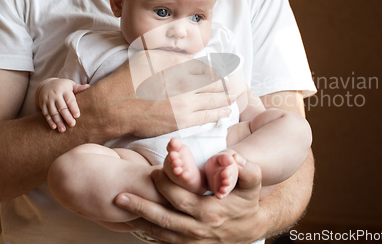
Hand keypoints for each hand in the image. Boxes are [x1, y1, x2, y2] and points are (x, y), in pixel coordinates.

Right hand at [36, 78, 89, 131]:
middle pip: (61, 107)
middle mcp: (55, 95)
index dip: (73, 108)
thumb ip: (79, 88)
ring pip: (53, 112)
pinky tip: (54, 127)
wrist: (45, 85)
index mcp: (64, 90)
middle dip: (67, 117)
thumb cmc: (63, 86)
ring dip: (58, 121)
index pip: (69, 100)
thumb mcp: (70, 85)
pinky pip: (46, 114)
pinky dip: (50, 121)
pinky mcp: (42, 105)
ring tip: (63, 129)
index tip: (77, 116)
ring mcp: (48, 100)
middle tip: (72, 125)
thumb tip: (88, 87)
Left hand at [115, 154, 265, 243]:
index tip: (152, 172)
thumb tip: (233, 157)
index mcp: (210, 212)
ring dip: (138, 221)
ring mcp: (192, 241)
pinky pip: (163, 241)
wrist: (250, 229)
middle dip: (141, 206)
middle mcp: (198, 229)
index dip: (165, 186)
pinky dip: (147, 232)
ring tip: (119, 209)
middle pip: (163, 218)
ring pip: (159, 232)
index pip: (181, 199)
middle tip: (121, 195)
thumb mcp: (253, 184)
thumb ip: (247, 169)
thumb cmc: (247, 202)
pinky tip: (133, 221)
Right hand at [134, 56, 236, 132]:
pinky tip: (226, 111)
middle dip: (225, 83)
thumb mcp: (148, 56)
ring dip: (226, 97)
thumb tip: (190, 57)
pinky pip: (207, 116)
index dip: (219, 68)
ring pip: (214, 99)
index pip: (207, 66)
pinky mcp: (182, 120)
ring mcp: (185, 102)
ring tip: (233, 97)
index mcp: (178, 65)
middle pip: (215, 82)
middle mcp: (185, 82)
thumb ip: (172, 56)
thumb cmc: (127, 79)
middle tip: (233, 83)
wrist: (114, 107)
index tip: (226, 68)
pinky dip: (218, 113)